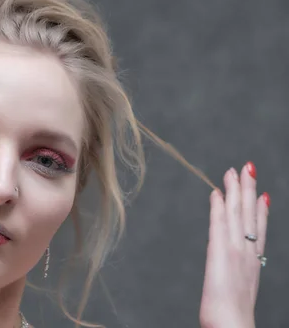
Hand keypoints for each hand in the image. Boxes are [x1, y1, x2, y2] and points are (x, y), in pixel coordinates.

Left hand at [199, 164, 268, 327]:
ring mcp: (235, 249)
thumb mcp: (240, 290)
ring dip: (236, 190)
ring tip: (236, 170)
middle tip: (248, 167)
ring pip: (237, 213)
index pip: (258, 229)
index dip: (261, 210)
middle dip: (250, 190)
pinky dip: (219, 206)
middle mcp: (247, 251)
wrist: (232, 324)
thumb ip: (241, 274)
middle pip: (250, 215)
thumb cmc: (232, 315)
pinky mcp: (219, 251)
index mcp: (252, 261)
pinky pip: (219, 223)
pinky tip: (217, 192)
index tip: (263, 193)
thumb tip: (237, 269)